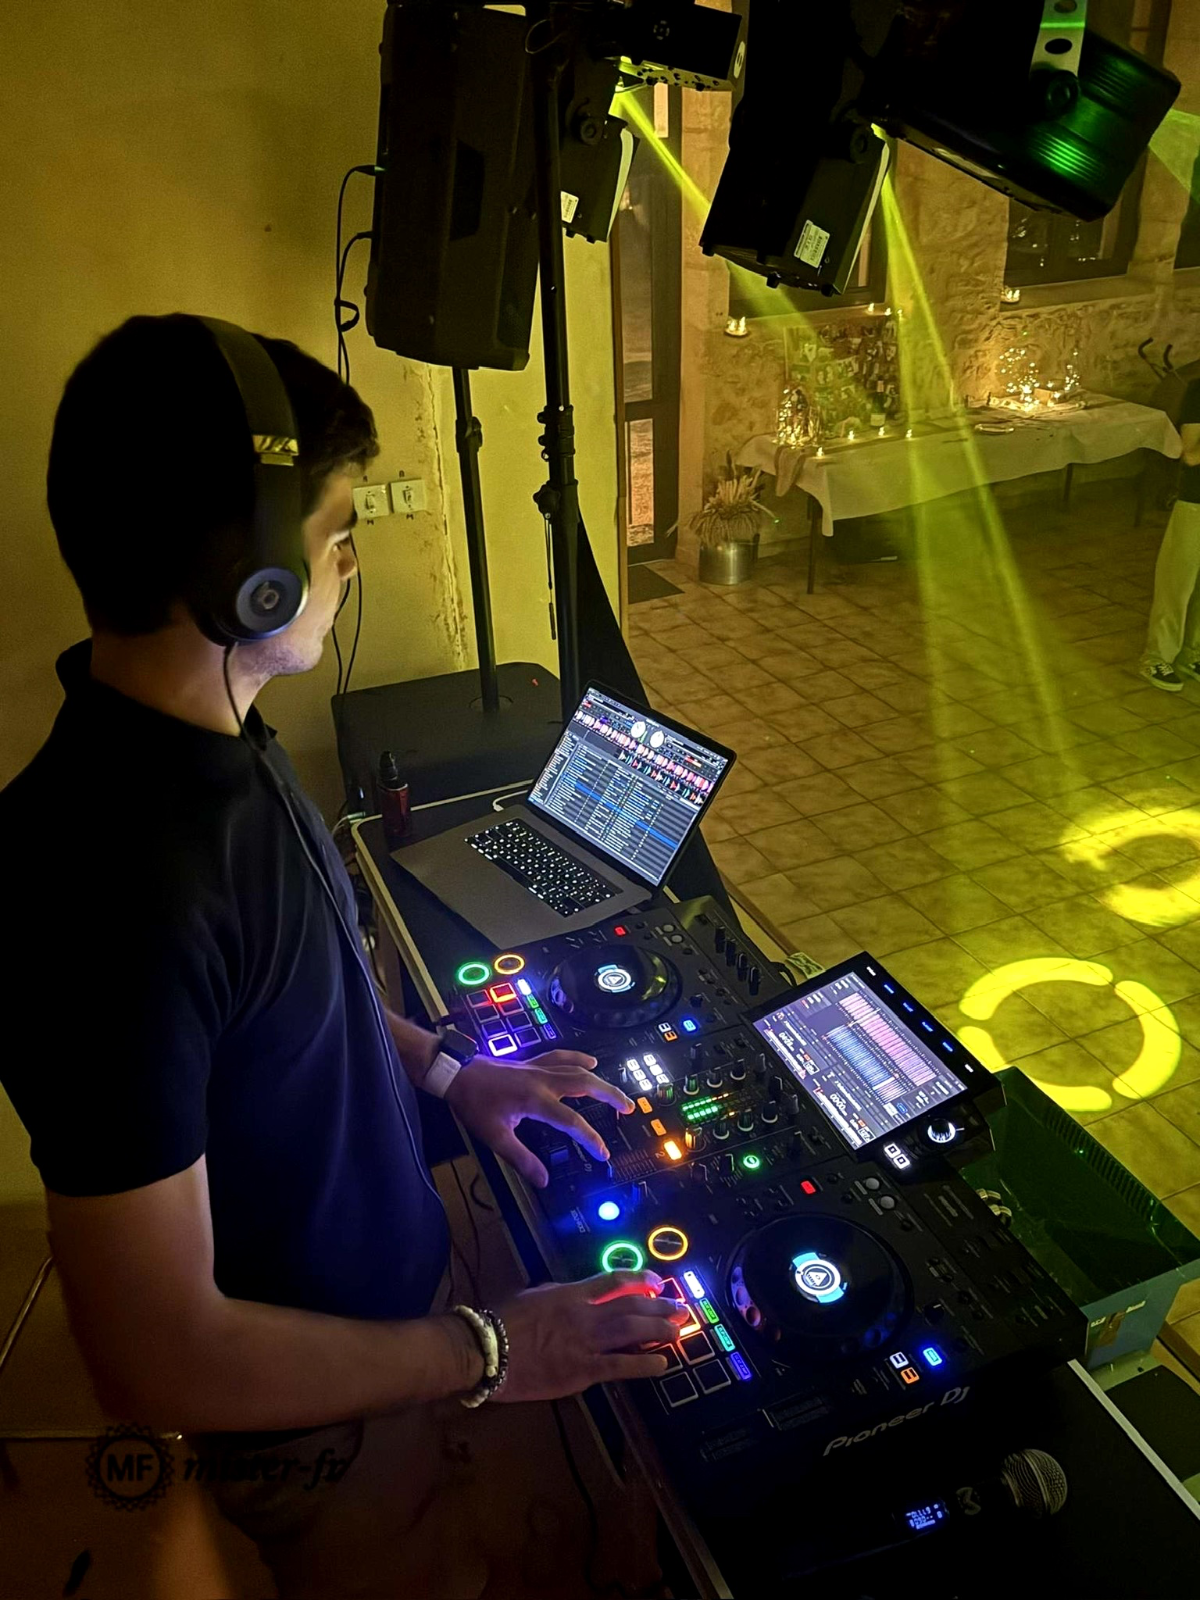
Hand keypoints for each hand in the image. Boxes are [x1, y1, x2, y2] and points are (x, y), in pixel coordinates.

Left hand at [445, 1051, 633, 1186]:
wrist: (457, 1073)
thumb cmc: (474, 1104)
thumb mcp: (496, 1137)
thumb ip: (522, 1159)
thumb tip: (542, 1180)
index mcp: (536, 1100)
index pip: (573, 1122)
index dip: (591, 1139)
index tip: (603, 1153)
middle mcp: (543, 1081)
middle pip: (586, 1084)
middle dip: (610, 1095)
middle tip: (628, 1107)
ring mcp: (539, 1069)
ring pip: (578, 1069)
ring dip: (600, 1079)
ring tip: (616, 1091)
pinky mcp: (533, 1063)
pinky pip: (562, 1057)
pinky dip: (578, 1058)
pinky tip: (590, 1060)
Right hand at [493, 1270, 689, 1402]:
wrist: (487, 1351)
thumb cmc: (503, 1321)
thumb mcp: (533, 1295)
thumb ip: (560, 1293)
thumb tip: (577, 1293)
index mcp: (571, 1293)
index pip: (613, 1280)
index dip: (640, 1279)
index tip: (657, 1282)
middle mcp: (585, 1314)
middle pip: (631, 1305)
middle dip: (659, 1305)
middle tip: (680, 1307)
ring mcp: (586, 1343)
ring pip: (632, 1331)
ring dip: (660, 1329)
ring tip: (679, 1329)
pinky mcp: (582, 1371)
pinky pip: (620, 1367)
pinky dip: (644, 1364)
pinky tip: (662, 1364)